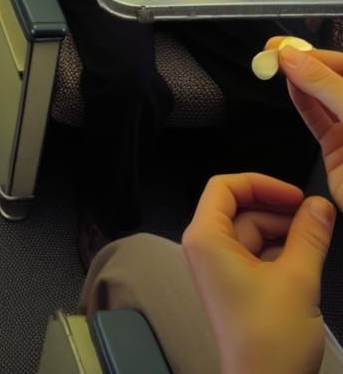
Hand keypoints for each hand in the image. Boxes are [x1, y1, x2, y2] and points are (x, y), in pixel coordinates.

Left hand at [182, 172, 333, 373]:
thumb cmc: (268, 341)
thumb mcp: (298, 279)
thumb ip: (310, 236)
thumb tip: (319, 207)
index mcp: (205, 238)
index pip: (224, 187)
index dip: (261, 184)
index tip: (294, 194)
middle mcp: (205, 249)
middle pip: (240, 209)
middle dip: (278, 209)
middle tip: (315, 216)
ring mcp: (219, 268)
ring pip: (252, 232)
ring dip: (283, 231)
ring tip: (316, 238)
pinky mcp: (234, 286)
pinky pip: (256, 254)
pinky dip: (280, 251)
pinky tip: (306, 258)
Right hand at [272, 42, 342, 210]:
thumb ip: (325, 84)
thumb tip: (294, 58)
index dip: (318, 53)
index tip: (289, 47)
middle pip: (332, 78)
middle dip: (305, 63)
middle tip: (277, 52)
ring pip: (322, 97)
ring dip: (299, 81)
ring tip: (278, 67)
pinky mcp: (337, 148)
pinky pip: (316, 119)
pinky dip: (301, 102)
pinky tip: (290, 88)